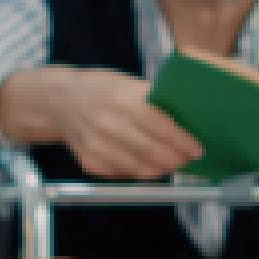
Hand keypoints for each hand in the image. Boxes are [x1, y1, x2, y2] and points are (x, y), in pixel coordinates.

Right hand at [58, 69, 203, 179]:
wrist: (60, 101)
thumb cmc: (102, 89)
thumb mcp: (128, 84)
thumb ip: (154, 102)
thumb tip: (188, 122)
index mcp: (123, 100)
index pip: (161, 126)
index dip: (183, 142)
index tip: (198, 149)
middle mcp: (108, 124)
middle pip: (152, 152)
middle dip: (176, 160)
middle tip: (189, 160)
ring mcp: (96, 146)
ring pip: (139, 169)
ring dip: (161, 169)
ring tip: (172, 164)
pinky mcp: (89, 162)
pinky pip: (123, 174)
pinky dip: (140, 172)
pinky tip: (147, 165)